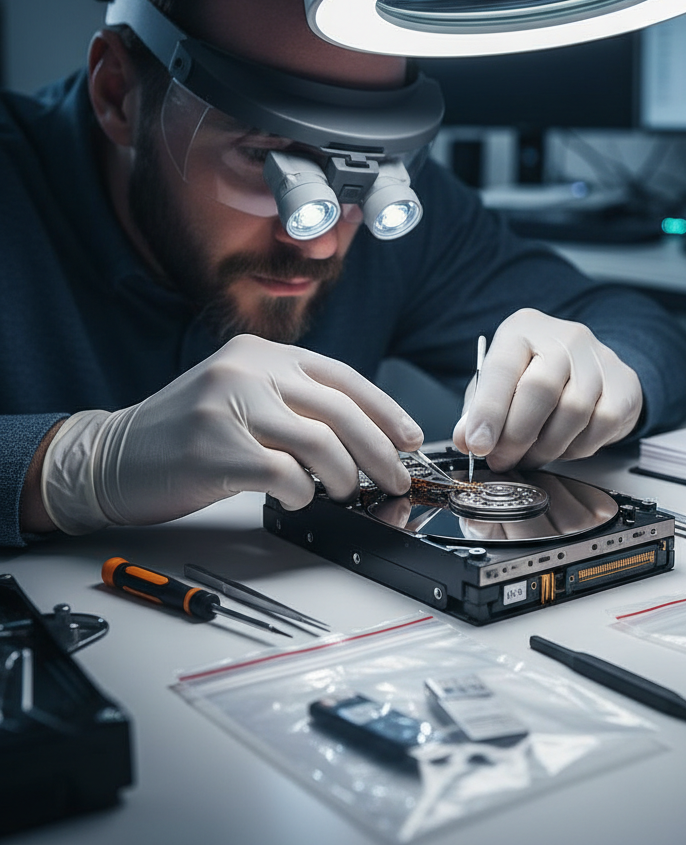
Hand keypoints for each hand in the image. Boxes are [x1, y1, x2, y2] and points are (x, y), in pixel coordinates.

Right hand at [41, 334, 422, 533]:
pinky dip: (302, 493)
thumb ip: (296, 402)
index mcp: (262, 353)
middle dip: (380, 452)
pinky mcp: (215, 448)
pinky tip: (295, 497)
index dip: (385, 410)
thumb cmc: (187, 433)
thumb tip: (365, 436)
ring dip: (344, 477)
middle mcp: (248, 369)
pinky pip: (285, 475)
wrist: (111, 456)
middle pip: (341, 411)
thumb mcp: (244, 396)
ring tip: (341, 492)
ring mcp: (229, 405)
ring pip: (321, 443)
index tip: (410, 438)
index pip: (343, 377)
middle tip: (393, 479)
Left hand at [452, 309, 641, 470]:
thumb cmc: (535, 375)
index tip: (477, 445)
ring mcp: (599, 358)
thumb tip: (465, 439)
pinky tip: (564, 445)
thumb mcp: (498, 385)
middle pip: (540, 390)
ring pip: (573, 412)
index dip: (488, 411)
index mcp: (524, 329)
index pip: (502, 368)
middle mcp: (565, 337)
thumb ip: (478, 411)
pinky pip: (601, 425)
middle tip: (502, 460)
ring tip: (531, 456)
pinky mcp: (624, 384)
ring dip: (546, 447)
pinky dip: (578, 447)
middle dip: (517, 436)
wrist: (588, 368)